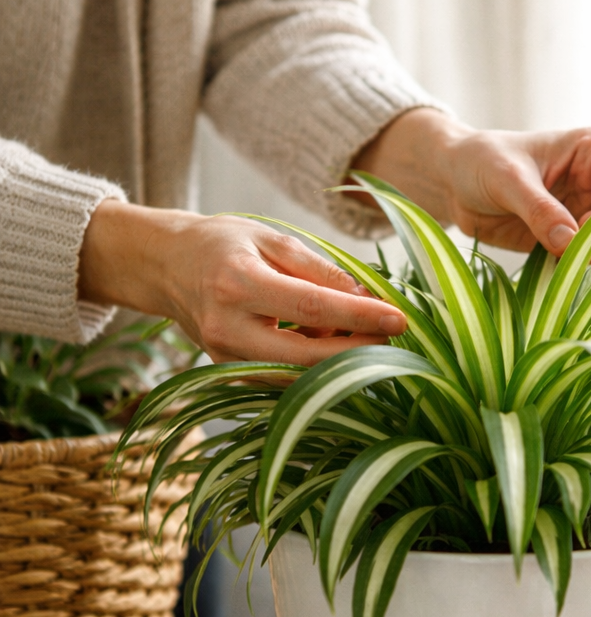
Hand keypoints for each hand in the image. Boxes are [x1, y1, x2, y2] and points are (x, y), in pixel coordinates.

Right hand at [78, 201, 406, 364]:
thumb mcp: (271, 239)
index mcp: (237, 284)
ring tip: (364, 336)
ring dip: (340, 362)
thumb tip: (367, 298)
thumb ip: (320, 270)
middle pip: (309, 355)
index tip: (399, 319)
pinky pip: (285, 378)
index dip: (361, 316)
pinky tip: (334, 345)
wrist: (164, 267)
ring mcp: (226, 358)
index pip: (313, 307)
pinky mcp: (231, 373)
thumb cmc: (222, 245)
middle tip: (393, 338)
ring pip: (299, 375)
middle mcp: (228, 328)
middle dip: (358, 350)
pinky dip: (316, 366)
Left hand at [351, 108, 590, 258]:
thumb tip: (569, 242)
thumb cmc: (482, 161)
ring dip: (590, 258)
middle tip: (571, 260)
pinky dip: (576, 267)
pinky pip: (587, 257)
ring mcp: (589, 209)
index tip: (583, 242)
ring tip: (556, 263)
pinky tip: (555, 271)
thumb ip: (539, 210)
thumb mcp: (507, 180)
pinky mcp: (573, 235)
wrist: (457, 180)